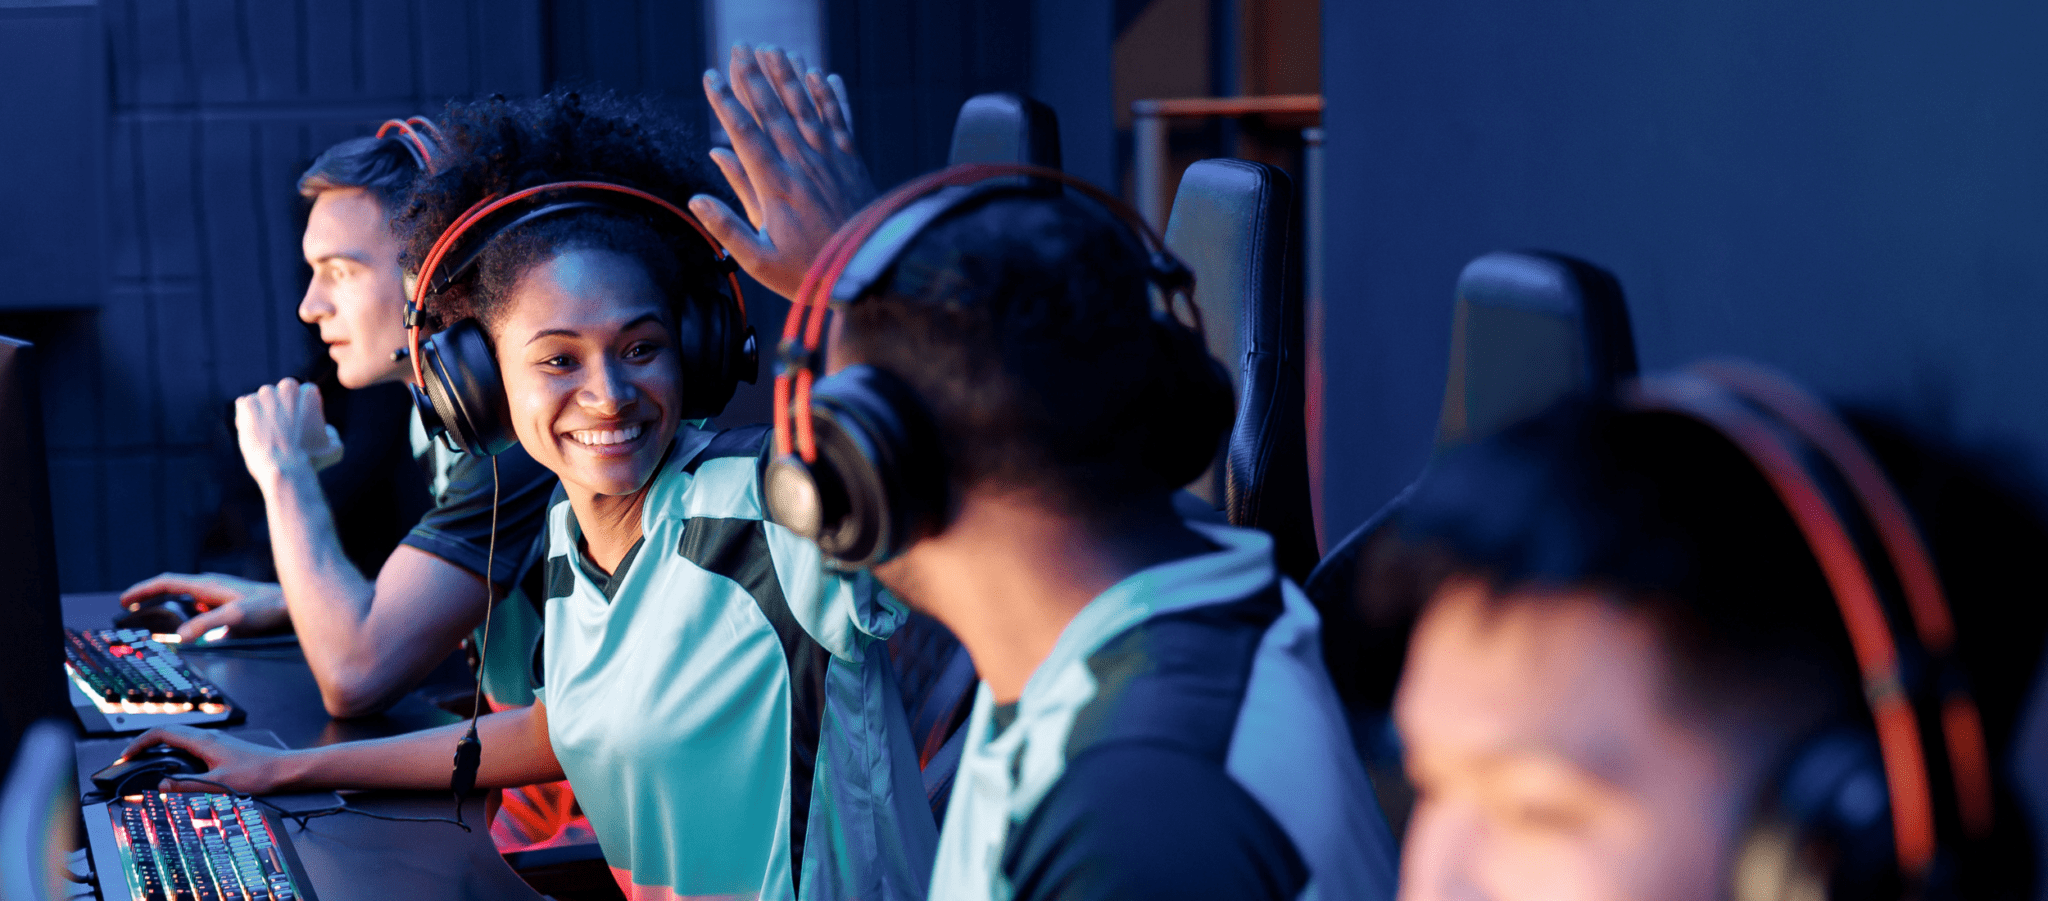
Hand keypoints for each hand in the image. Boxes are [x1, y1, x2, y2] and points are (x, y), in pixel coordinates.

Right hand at [119, 573, 289, 641]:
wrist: (291, 606)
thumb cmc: (268, 607)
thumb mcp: (236, 618)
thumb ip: (207, 626)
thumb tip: (181, 637)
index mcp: (207, 586)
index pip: (167, 582)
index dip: (143, 590)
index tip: (125, 599)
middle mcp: (210, 587)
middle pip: (171, 586)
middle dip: (148, 594)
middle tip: (129, 605)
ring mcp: (217, 594)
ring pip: (183, 595)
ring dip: (163, 601)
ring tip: (148, 612)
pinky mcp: (225, 604)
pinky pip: (195, 605)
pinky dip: (181, 611)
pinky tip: (183, 622)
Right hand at [121, 726, 296, 794]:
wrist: (286, 770)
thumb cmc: (259, 774)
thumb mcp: (218, 784)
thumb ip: (187, 786)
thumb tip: (160, 786)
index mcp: (204, 741)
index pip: (162, 733)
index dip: (139, 743)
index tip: (125, 756)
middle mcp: (208, 737)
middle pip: (168, 734)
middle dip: (146, 746)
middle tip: (131, 761)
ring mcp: (215, 742)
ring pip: (179, 740)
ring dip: (161, 750)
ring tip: (148, 765)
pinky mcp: (222, 749)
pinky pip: (190, 747)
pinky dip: (176, 755)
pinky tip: (176, 769)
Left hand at [235, 378, 342, 481]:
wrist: (285, 469)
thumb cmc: (312, 461)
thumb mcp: (335, 448)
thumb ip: (332, 433)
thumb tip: (325, 428)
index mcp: (310, 393)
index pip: (303, 392)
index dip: (300, 408)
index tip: (297, 423)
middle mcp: (288, 388)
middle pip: (282, 391)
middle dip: (281, 404)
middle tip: (280, 426)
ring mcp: (266, 395)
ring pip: (262, 397)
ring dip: (262, 410)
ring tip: (265, 432)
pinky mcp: (247, 404)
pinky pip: (244, 404)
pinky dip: (246, 415)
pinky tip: (252, 431)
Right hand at [692, 44, 875, 299]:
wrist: (870, 272)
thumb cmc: (809, 272)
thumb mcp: (759, 260)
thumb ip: (727, 226)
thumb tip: (696, 198)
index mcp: (775, 185)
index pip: (744, 133)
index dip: (725, 102)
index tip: (710, 76)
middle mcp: (802, 164)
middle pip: (773, 110)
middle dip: (753, 76)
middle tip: (739, 46)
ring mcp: (829, 160)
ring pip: (805, 107)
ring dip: (788, 76)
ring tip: (773, 49)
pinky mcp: (852, 162)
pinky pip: (840, 120)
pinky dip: (831, 96)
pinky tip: (822, 74)